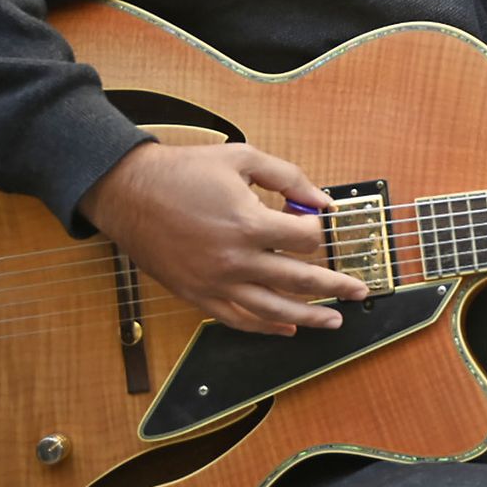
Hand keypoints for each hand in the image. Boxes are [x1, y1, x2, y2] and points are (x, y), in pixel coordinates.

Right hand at [79, 142, 366, 333]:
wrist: (127, 191)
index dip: (318, 231)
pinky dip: (264, 326)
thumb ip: (289, 178)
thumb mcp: (242, 158)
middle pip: (298, 281)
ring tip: (334, 319)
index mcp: (248, 223)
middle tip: (359, 290)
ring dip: (307, 317)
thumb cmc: (183, 171)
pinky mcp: (197, 294)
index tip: (318, 225)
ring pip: (272, 309)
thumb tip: (323, 202)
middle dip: (335, 286)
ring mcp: (214, 282)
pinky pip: (237, 318)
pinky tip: (285, 328)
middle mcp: (234, 259)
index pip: (304, 240)